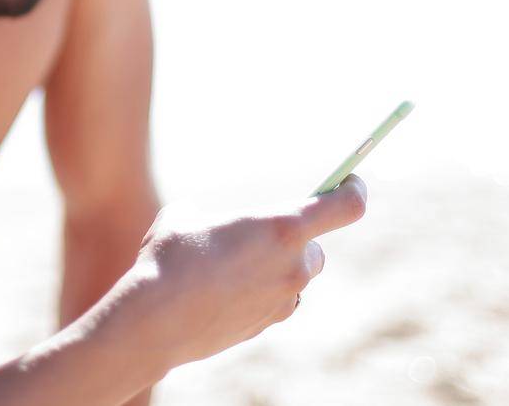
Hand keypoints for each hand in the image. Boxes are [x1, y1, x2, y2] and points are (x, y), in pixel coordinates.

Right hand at [105, 175, 367, 373]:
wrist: (155, 322)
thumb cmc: (170, 259)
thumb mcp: (185, 216)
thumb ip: (212, 215)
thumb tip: (206, 222)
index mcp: (282, 228)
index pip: (346, 206)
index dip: (353, 190)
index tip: (350, 182)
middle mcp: (293, 267)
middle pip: (317, 249)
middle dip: (295, 240)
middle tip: (264, 234)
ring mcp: (282, 302)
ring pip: (294, 280)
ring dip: (277, 270)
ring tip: (234, 265)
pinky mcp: (265, 326)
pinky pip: (273, 304)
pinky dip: (257, 295)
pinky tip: (221, 292)